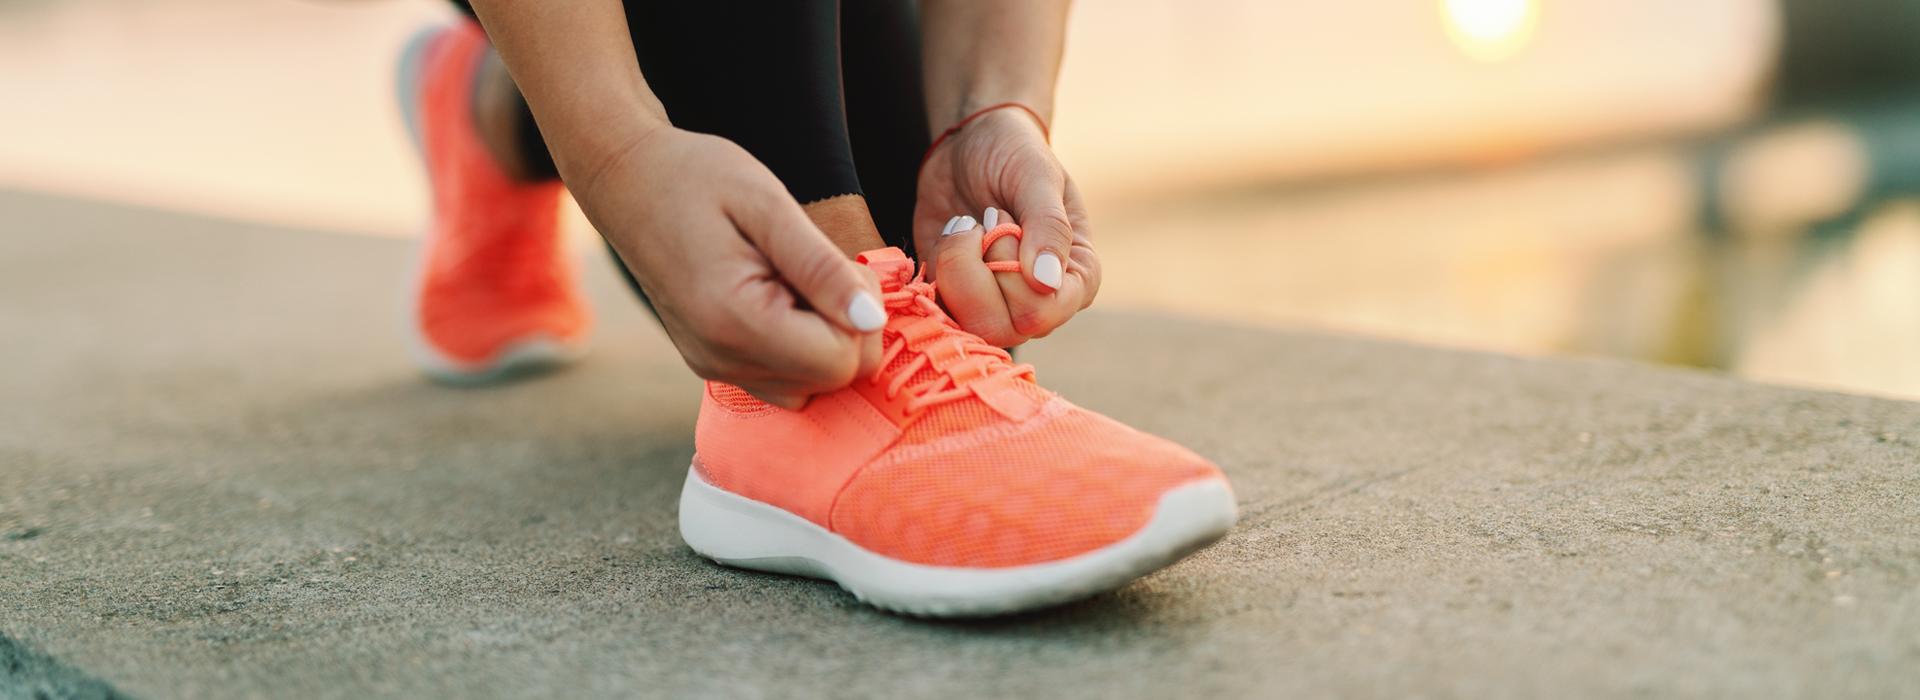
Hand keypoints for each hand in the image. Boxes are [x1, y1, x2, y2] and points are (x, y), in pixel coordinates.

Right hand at [574, 128, 884, 407]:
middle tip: (821, 266)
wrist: (627, 180)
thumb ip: (822, 267)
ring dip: (825, 335)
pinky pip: (785, 379)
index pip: (840, 361)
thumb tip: (873, 318)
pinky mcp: (715, 364)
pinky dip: (801, 345)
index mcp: (734, 322)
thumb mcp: (767, 205)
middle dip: (848, 325)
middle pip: (833, 379)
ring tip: (796, 277)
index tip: (837, 264)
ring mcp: (715, 367)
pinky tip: (783, 297)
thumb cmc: (696, 177)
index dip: (861, 314)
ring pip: (813, 384)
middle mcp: (722, 360)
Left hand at [914, 108, 1100, 346]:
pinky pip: (935, 309)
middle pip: (998, 328)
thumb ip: (1048, 225)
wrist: (972, 143)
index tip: (1003, 219)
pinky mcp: (957, 300)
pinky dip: (933, 269)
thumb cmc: (1015, 154)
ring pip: (962, 324)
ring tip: (964, 227)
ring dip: (951, 265)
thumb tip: (1046, 283)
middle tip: (980, 222)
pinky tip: (950, 236)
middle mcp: (1040, 303)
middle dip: (974, 268)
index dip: (1009, 270)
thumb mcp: (1037, 176)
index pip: (1040, 312)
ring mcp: (997, 307)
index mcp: (1076, 279)